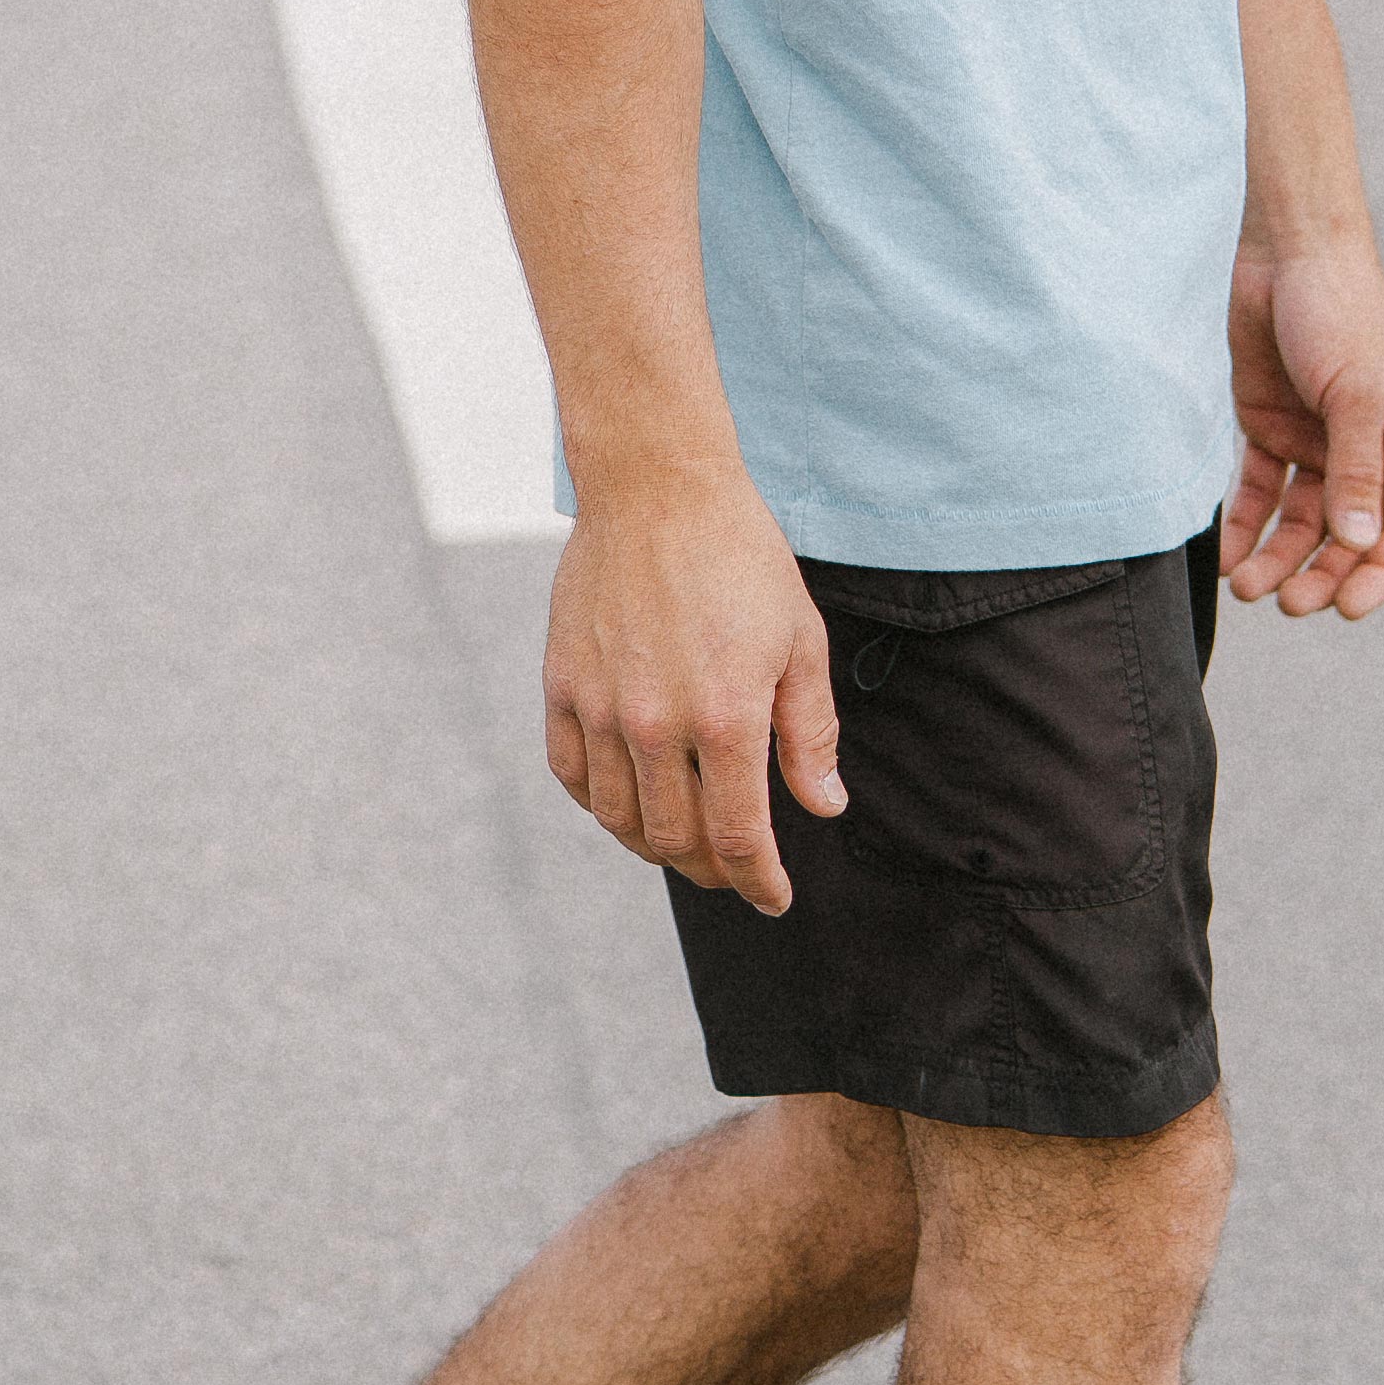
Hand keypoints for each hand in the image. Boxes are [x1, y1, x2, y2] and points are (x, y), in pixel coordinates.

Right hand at [540, 456, 843, 909]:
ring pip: (619, 818)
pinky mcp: (561, 685)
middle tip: (733, 870)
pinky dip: (599, 803)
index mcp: (726, 716)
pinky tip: (627, 802)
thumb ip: (809, 733)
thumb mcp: (800, 641)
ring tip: (683, 842)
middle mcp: (655, 722)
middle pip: (674, 840)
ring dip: (654, 846)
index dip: (758, 880)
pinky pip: (572, 774)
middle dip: (711, 871)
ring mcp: (600, 706)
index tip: (773, 898)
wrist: (657, 487)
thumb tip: (822, 807)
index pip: (738, 836)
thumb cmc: (741, 557)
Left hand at [1219, 233, 1383, 617]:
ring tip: (1249, 588)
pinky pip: (1261, 492)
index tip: (1348, 609)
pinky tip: (1229, 554)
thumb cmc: (1339, 309)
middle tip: (1288, 604)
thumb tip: (1358, 543)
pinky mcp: (1271, 429)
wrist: (1285, 249)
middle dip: (1321, 573)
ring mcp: (1317, 441)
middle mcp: (1368, 450)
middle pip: (1350, 533)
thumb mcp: (1356, 391)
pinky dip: (1246, 525)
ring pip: (1302, 521)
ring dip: (1278, 558)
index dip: (1381, 572)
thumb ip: (1356, 469)